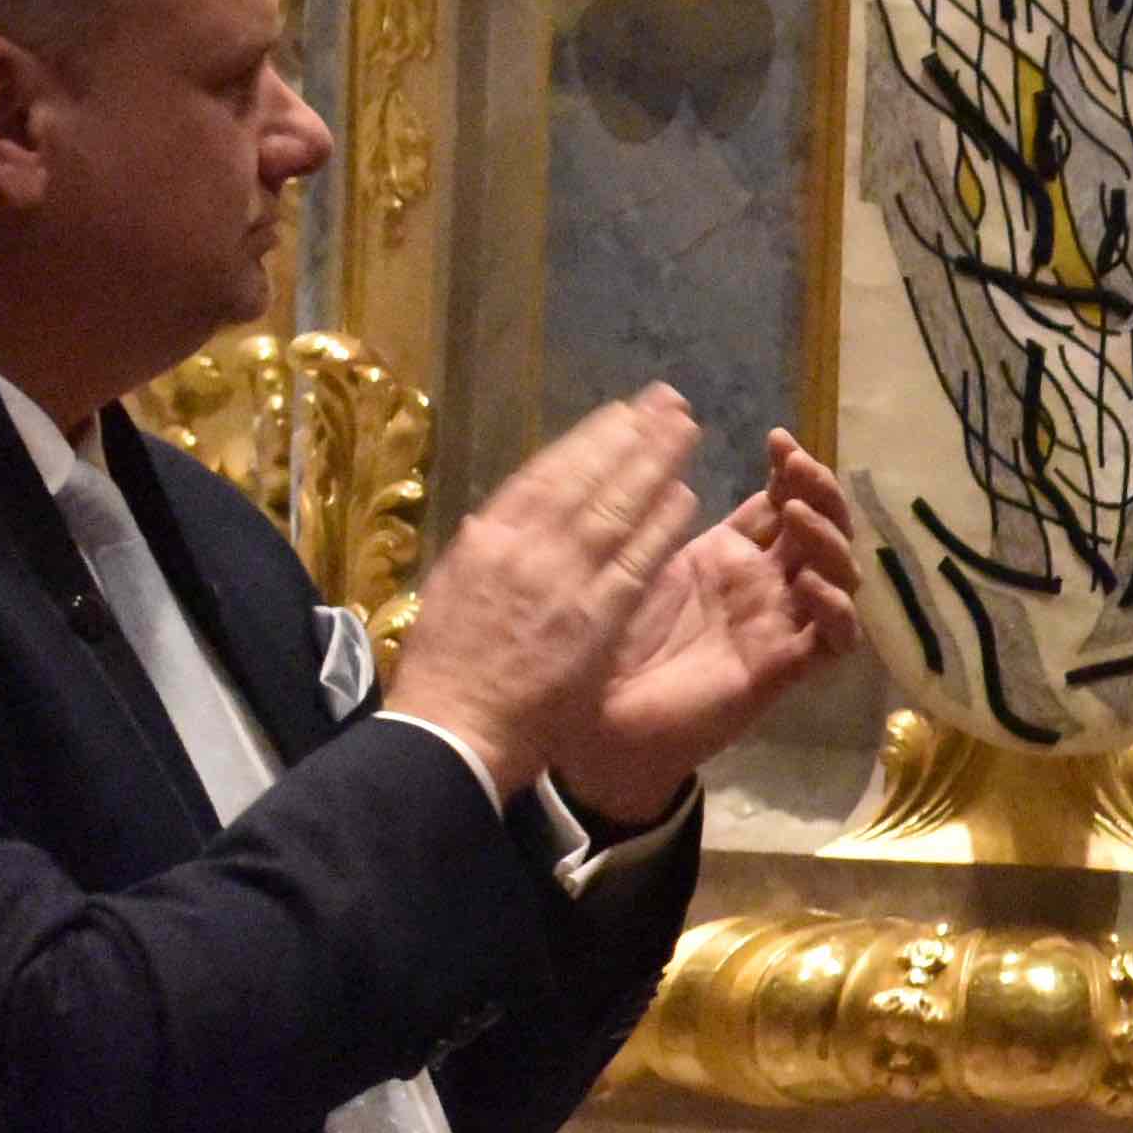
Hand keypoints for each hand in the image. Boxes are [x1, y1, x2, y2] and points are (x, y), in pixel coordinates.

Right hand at [380, 386, 708, 800]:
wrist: (453, 730)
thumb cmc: (447, 670)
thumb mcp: (453, 591)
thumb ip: (485, 553)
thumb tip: (498, 517)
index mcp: (486, 539)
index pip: (543, 476)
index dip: (586, 442)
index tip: (617, 415)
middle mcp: (524, 547)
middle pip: (586, 478)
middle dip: (630, 437)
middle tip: (666, 402)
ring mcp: (562, 580)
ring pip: (615, 508)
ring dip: (654, 464)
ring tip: (685, 430)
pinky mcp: (595, 618)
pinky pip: (636, 561)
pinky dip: (661, 525)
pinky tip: (686, 496)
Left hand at [545, 429, 862, 826]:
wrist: (599, 727)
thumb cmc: (608, 649)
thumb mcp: (630, 568)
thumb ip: (656, 523)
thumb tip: (663, 457)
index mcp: (727, 558)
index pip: (780, 504)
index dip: (790, 470)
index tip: (776, 439)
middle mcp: (762, 588)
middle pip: (819, 531)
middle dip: (819, 493)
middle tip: (798, 468)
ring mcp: (776, 627)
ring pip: (838, 576)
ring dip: (830, 541)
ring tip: (799, 517)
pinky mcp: (780, 669)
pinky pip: (833, 640)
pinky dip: (837, 611)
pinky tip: (815, 586)